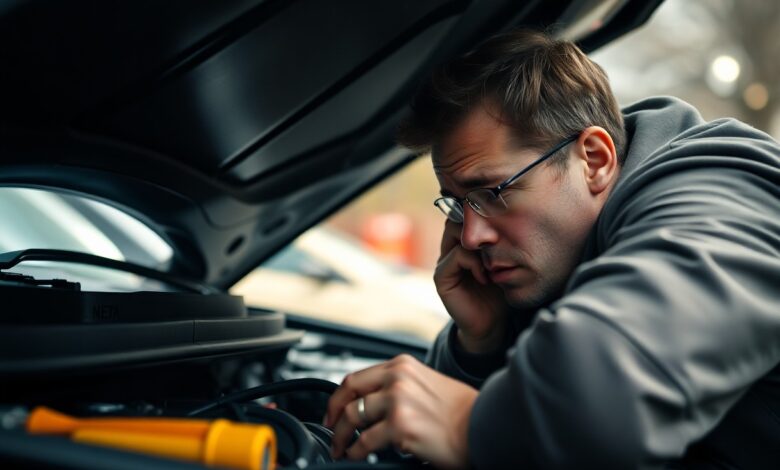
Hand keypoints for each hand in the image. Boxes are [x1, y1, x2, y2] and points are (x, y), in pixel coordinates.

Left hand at [324, 354, 477, 468]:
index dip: (339, 396)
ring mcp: (398, 402)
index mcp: (403, 366)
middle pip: (348, 393)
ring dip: (341, 436)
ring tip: (341, 448)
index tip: (334, 409)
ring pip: (352, 417)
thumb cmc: (463, 411)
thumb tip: (374, 400)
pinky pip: (364, 442)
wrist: (485, 425)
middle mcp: (398, 379)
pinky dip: (355, 452)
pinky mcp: (400, 426)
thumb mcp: (428, 383)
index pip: (357, 377)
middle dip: (333, 414)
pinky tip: (356, 456)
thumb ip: (400, 385)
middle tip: (330, 429)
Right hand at [434, 220, 508, 352]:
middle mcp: (450, 250)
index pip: (464, 215)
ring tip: (494, 263)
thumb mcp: (505, 263)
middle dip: (479, 226)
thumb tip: (515, 216)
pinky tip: (486, 277)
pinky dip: (474, 262)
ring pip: (456, 234)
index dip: (481, 214)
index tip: (502, 221)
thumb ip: (502, 243)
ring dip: (479, 245)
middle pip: (456, 219)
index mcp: (463, 243)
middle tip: (498, 240)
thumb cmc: (502, 293)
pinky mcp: (442, 277)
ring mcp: (444, 262)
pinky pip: (455, 256)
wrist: (492, 325)